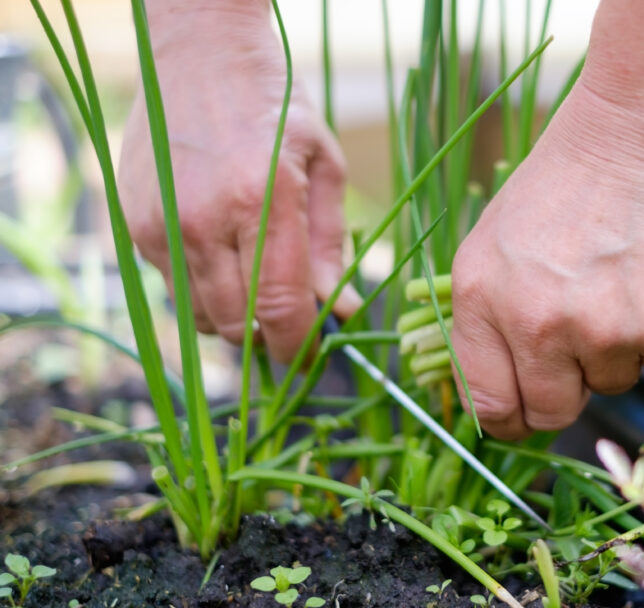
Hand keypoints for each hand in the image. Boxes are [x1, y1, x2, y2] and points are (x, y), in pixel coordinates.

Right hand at [118, 2, 357, 363]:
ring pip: (200, 316)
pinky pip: (173, 287)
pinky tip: (221, 250)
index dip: (299, 347)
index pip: (281, 310)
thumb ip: (330, 246)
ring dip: (233, 318)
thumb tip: (343, 312)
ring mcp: (161, 224)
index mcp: (261, 201)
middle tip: (290, 322)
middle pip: (236, 325)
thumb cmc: (275, 103)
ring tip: (257, 281)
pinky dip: (202, 288)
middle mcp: (202, 220)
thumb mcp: (322, 165)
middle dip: (268, 336)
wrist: (197, 51)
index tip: (312, 355)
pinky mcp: (134, 224)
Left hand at [451, 86, 643, 439]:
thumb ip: (488, 322)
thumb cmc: (569, 185)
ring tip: (625, 280)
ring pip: (614, 383)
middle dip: (570, 390)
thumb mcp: (495, 245)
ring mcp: (605, 330)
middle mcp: (537, 323)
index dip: (513, 418)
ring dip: (621, 348)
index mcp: (483, 301)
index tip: (529, 414)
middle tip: (587, 344)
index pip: (491, 404)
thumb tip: (497, 399)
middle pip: (552, 412)